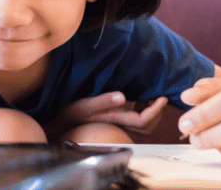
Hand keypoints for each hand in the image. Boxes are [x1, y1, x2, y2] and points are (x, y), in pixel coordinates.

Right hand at [44, 92, 167, 139]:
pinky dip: (142, 108)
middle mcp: (119, 122)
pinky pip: (135, 116)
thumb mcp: (84, 105)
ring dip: (151, 111)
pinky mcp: (114, 116)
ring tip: (151, 95)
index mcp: (115, 119)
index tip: (162, 96)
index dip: (155, 110)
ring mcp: (117, 120)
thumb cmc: (70, 114)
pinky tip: (139, 96)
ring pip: (142, 123)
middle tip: (160, 96)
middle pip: (148, 126)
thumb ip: (103, 101)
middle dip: (157, 113)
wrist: (59, 122)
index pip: (143, 120)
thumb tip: (123, 96)